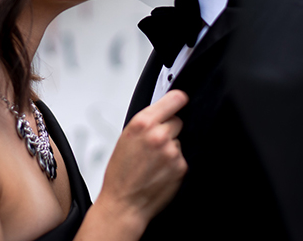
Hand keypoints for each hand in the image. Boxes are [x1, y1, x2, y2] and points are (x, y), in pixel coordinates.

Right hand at [96, 90, 188, 229]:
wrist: (124, 203)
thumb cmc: (120, 174)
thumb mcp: (125, 138)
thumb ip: (145, 122)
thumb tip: (162, 112)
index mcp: (142, 123)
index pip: (174, 99)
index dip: (178, 99)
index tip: (180, 100)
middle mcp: (158, 135)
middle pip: (178, 120)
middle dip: (169, 128)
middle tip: (155, 143)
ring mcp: (171, 151)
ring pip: (179, 140)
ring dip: (171, 147)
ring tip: (154, 161)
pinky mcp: (181, 166)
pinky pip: (182, 157)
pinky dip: (174, 163)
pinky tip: (160, 171)